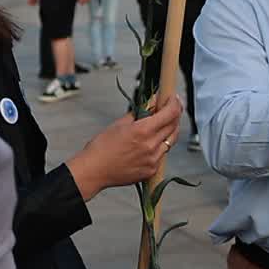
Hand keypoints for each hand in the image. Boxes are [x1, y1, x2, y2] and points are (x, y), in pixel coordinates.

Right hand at [68, 95, 183, 199]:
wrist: (93, 171)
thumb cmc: (102, 146)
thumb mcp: (120, 123)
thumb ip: (141, 112)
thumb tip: (153, 102)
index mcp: (143, 131)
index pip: (170, 113)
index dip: (175, 103)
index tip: (173, 97)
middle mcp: (151, 145)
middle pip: (174, 126)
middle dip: (174, 115)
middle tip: (169, 108)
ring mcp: (153, 160)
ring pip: (171, 141)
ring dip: (169, 130)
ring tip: (159, 125)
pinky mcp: (151, 171)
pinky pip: (162, 155)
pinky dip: (160, 146)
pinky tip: (150, 143)